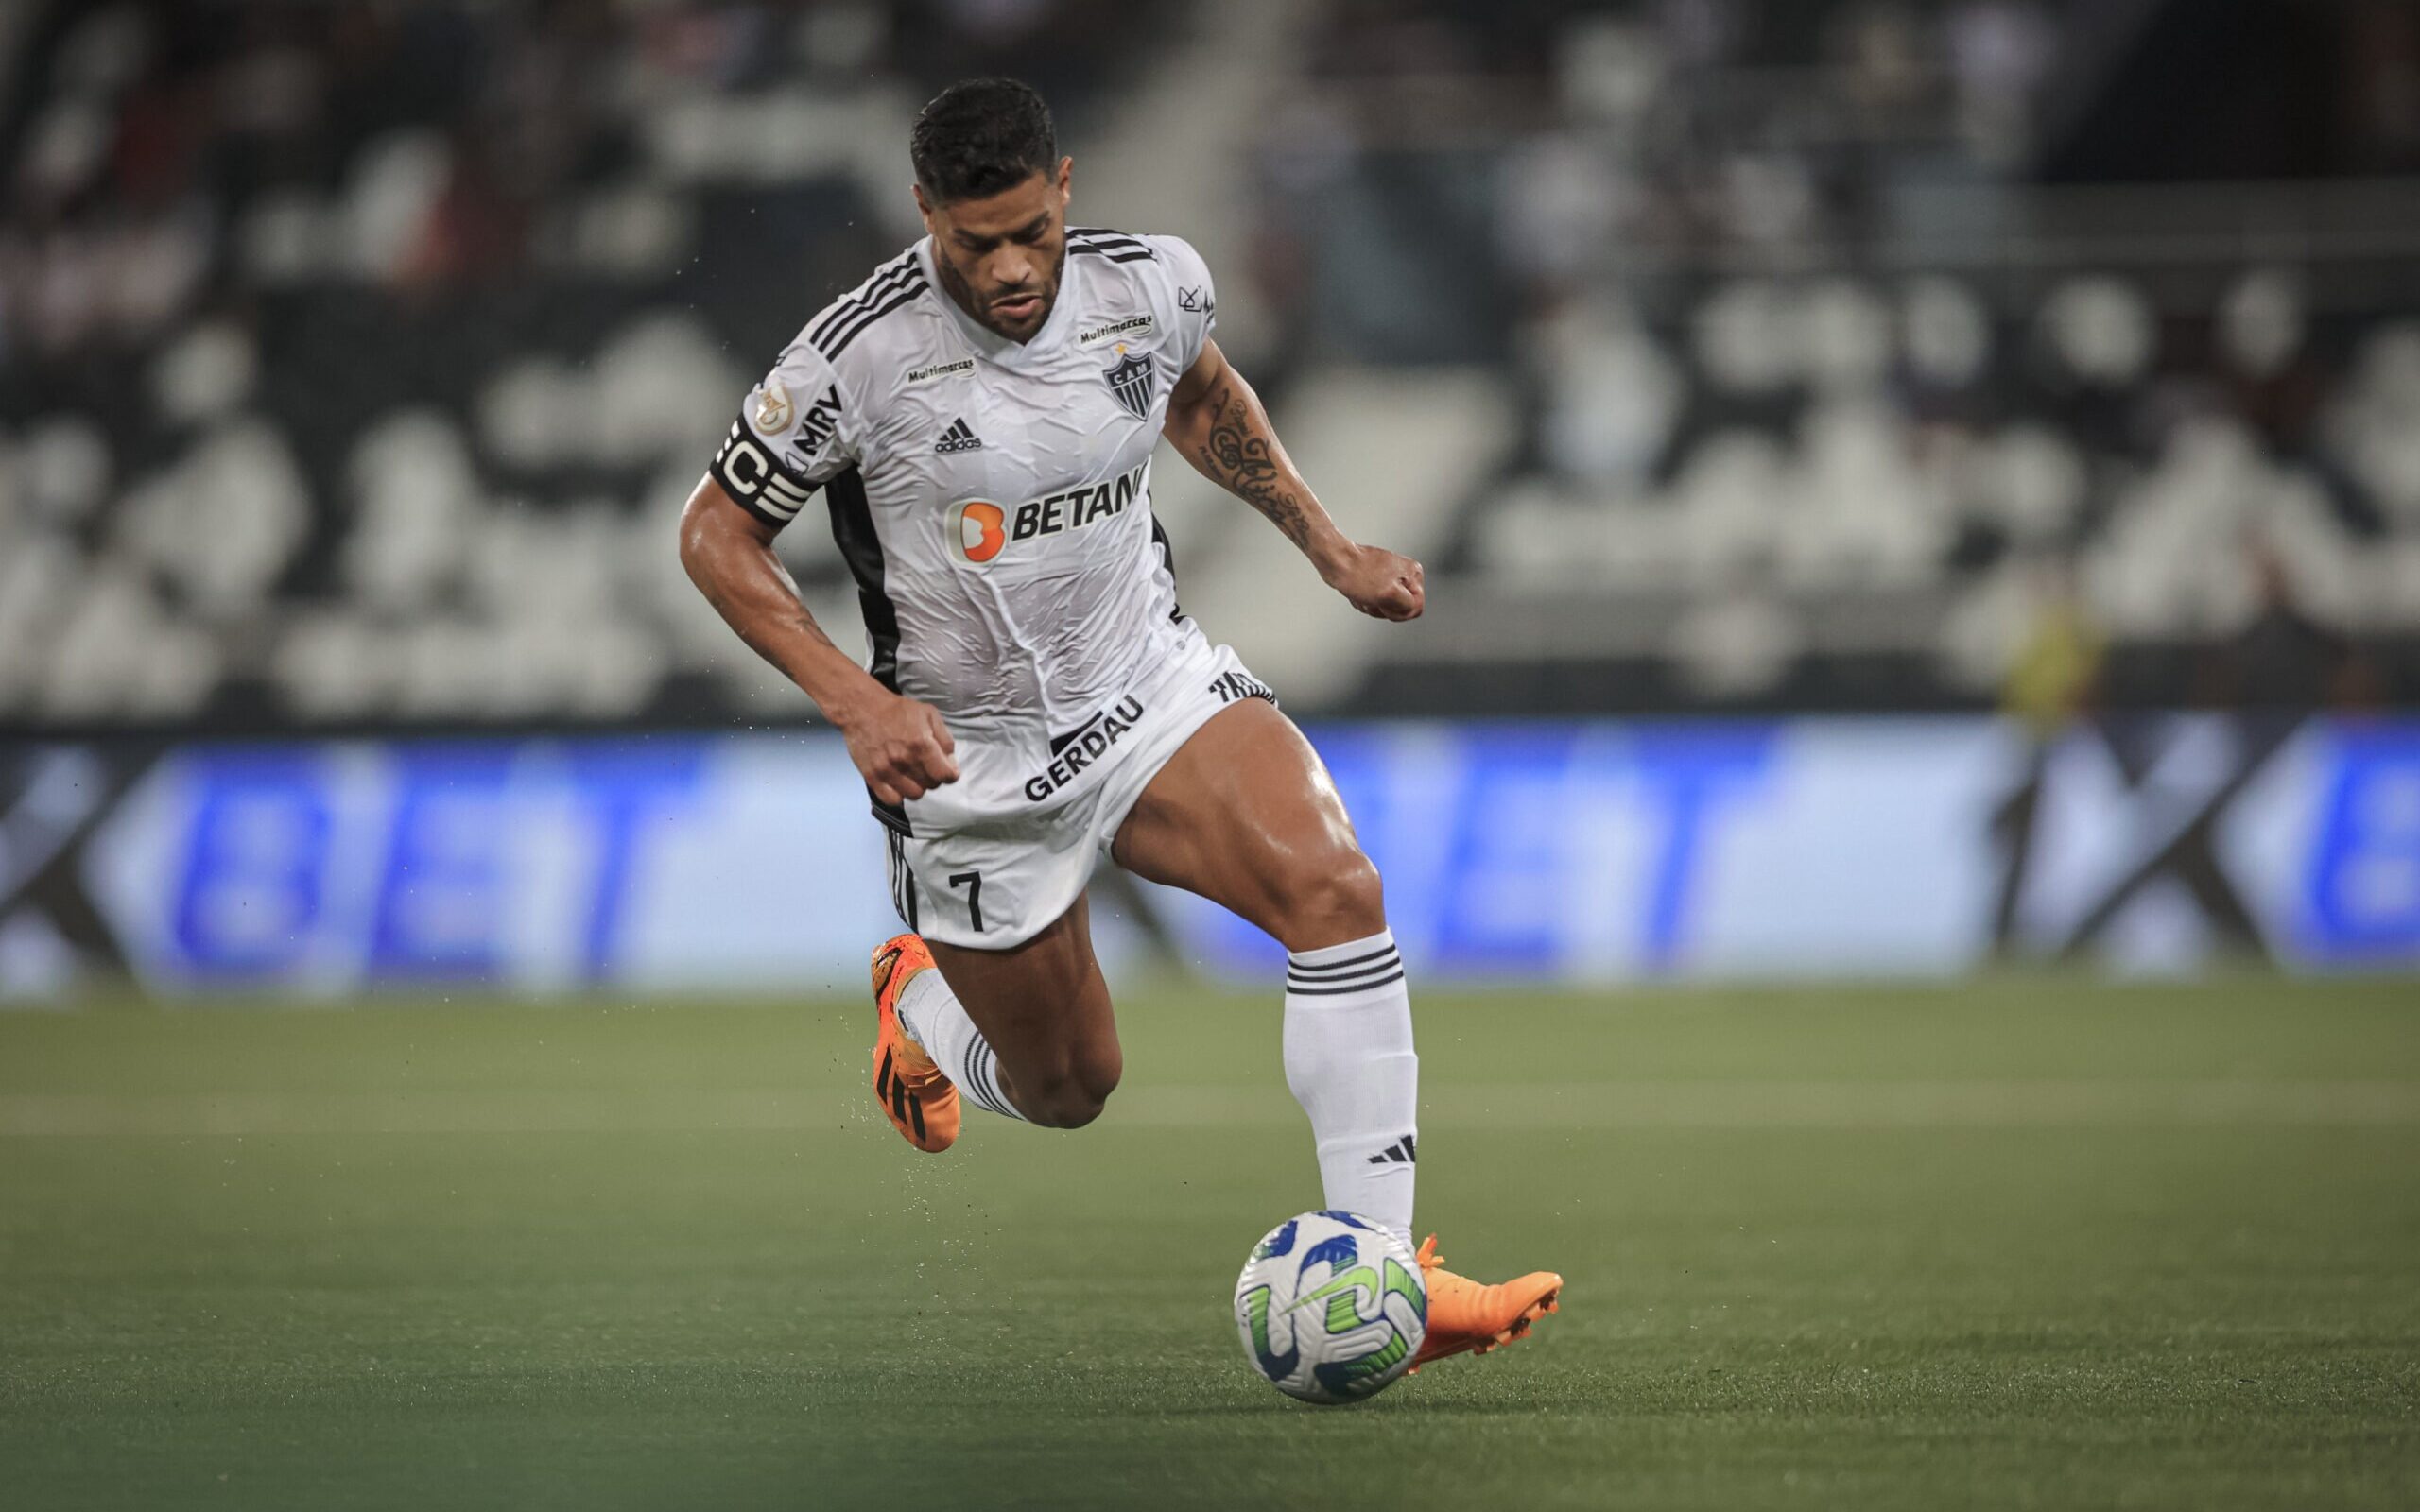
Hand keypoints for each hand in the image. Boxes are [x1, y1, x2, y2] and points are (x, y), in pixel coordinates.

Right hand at [837, 691, 959, 804]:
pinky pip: (892, 800)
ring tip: (912, 773)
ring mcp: (887, 771)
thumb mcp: (929, 714)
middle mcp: (904, 760)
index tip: (947, 769)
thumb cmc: (897, 710)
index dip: (951, 773)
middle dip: (934, 776)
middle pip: (931, 785)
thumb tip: (950, 761)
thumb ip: (945, 738)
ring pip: (914, 795)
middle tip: (927, 766)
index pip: (945, 775)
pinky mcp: (872, 777)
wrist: (862, 709)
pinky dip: (899, 795)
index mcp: (921, 744)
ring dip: (917, 786)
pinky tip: (899, 783)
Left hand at [1321, 542, 1425, 621]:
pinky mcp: (1375, 582)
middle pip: (1400, 609)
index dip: (1399, 611)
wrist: (1336, 562)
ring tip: (1363, 593)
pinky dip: (1364, 602)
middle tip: (1372, 597)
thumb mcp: (1390, 594)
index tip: (1385, 602)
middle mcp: (1404, 574)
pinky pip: (1374, 603)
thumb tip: (1411, 609)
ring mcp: (1389, 578)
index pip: (1416, 607)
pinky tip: (1358, 593)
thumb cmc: (1358, 575)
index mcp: (1414, 574)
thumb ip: (1409, 605)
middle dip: (1383, 608)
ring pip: (1386, 608)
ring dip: (1372, 605)